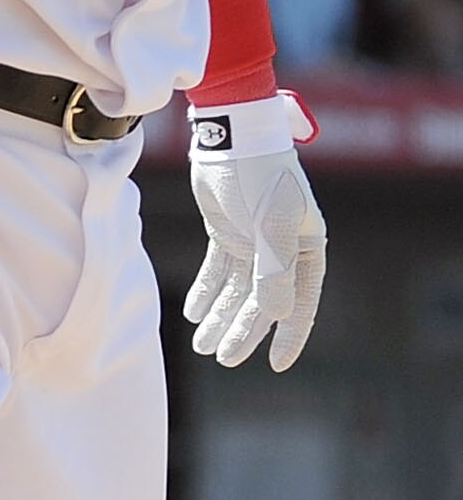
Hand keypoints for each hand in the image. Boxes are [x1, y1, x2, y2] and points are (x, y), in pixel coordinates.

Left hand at [185, 98, 325, 370]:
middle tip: (223, 359)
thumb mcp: (270, 222)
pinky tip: (192, 313)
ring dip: (221, 315)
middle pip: (264, 300)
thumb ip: (273, 268)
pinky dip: (205, 291)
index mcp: (306, 245)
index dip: (290, 333)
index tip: (277, 365)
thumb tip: (277, 312)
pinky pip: (216, 270)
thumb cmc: (260, 175)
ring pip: (238, 289)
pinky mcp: (226, 230)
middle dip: (244, 331)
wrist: (229, 134)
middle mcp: (283, 246)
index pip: (301, 300)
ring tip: (203, 345)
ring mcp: (254, 238)